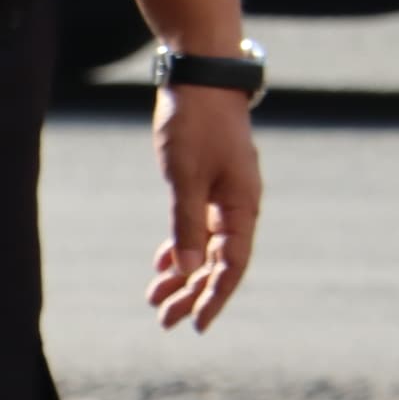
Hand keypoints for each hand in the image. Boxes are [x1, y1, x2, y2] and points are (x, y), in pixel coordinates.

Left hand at [146, 84, 263, 332]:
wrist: (200, 75)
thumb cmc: (196, 124)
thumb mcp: (186, 177)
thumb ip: (187, 225)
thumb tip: (188, 271)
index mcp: (242, 205)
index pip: (232, 265)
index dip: (215, 297)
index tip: (196, 325)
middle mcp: (239, 204)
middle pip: (219, 261)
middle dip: (193, 292)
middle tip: (164, 320)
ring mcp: (225, 192)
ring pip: (207, 245)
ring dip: (184, 272)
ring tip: (156, 297)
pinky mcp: (210, 180)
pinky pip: (199, 224)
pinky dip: (182, 244)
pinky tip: (164, 261)